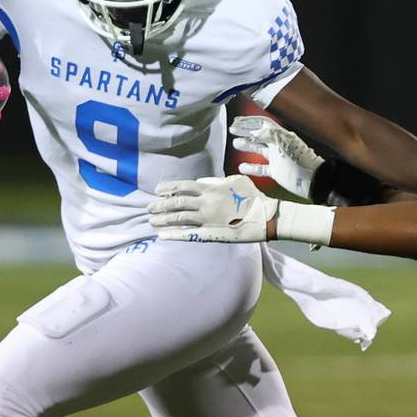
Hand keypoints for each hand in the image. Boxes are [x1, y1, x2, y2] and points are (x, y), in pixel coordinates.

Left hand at [149, 175, 279, 242]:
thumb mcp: (236, 180)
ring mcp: (207, 219)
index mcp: (211, 188)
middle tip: (149, 208)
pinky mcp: (212, 233)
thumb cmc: (253, 196)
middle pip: (176, 202)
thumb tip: (203, 182)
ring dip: (163, 220)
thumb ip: (217, 180)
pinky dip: (174, 234)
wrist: (266, 216)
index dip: (168, 188)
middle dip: (161, 205)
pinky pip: (189, 234)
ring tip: (151, 221)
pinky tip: (162, 236)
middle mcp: (206, 202)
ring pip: (179, 218)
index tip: (158, 190)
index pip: (183, 186)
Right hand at [230, 115, 322, 199]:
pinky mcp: (276, 171)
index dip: (249, 122)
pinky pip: (260, 168)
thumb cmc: (300, 161)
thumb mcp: (285, 144)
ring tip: (235, 143)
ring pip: (258, 149)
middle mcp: (278, 145)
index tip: (236, 122)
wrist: (311, 180)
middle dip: (245, 131)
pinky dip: (251, 167)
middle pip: (258, 135)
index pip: (263, 124)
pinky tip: (242, 167)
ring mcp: (276, 158)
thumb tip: (255, 131)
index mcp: (281, 136)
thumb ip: (270, 135)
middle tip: (232, 130)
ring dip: (247, 145)